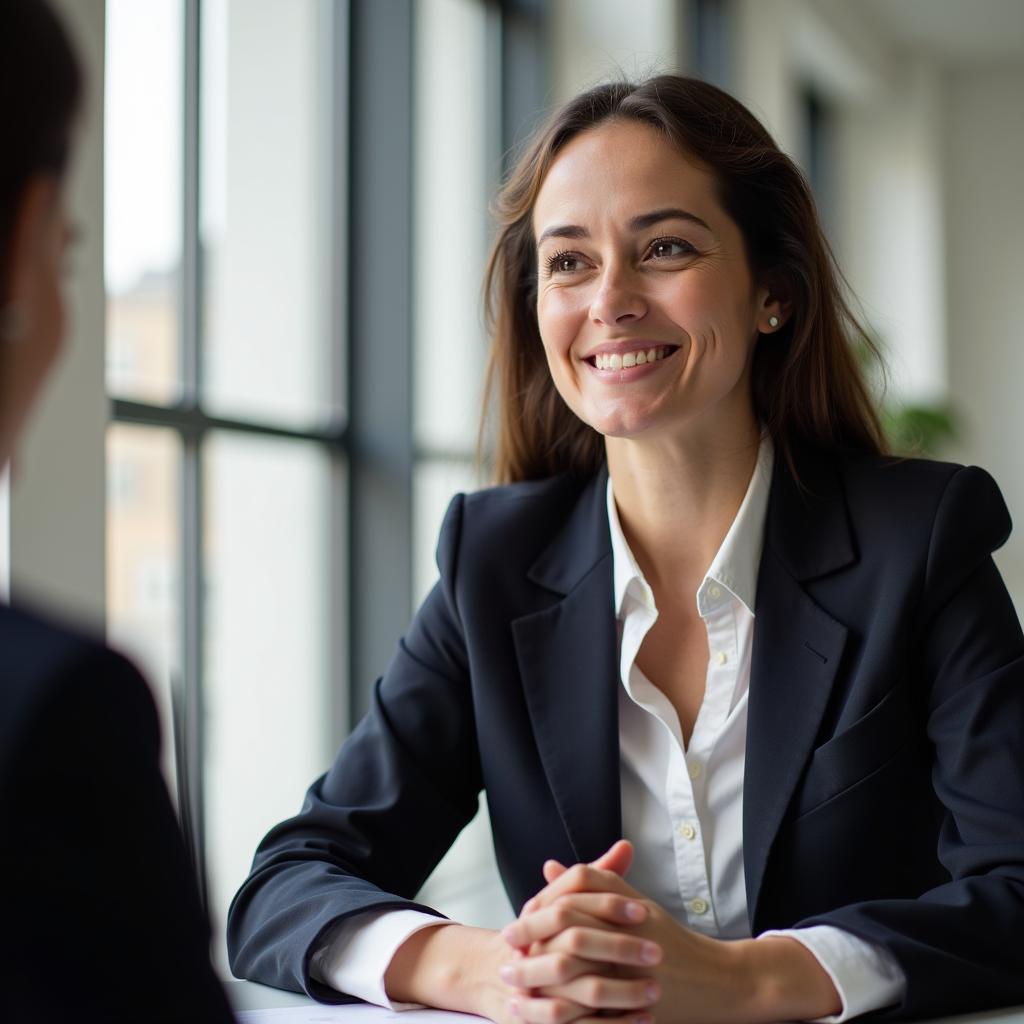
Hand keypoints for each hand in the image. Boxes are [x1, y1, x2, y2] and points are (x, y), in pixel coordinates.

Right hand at [383, 843, 645, 1023]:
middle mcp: (531, 948)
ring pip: (579, 991)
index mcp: (537, 914)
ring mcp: (532, 987)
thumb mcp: (567, 903)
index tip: (643, 911)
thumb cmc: (546, 937)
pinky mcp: (536, 1019)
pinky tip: (641, 1020)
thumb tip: (626, 846)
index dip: (607, 906)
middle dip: (619, 949)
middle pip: (575, 944)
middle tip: (657, 953)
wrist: (499, 979)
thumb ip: (598, 878)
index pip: (570, 904)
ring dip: (621, 994)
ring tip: (654, 992)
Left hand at [503, 853, 841, 1023]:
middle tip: (506, 954)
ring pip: (574, 971)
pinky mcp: (636, 1003)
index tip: (514, 922)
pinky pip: (591, 1010)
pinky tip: (540, 1016)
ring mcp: (632, 968)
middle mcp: (627, 931)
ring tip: (513, 987)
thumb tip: (548, 868)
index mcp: (625, 905)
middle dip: (531, 942)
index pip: (571, 895)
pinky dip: (562, 1013)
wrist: (718, 981)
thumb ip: (592, 884)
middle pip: (566, 928)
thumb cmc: (669, 939)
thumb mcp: (632, 904)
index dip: (539, 908)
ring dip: (538, 979)